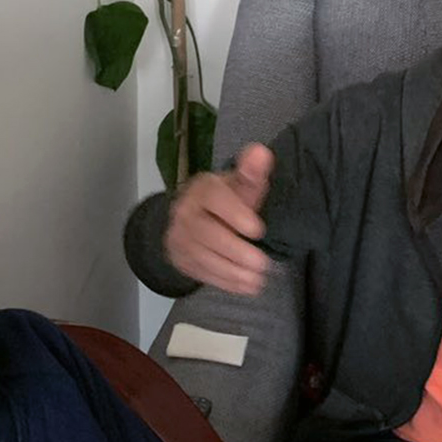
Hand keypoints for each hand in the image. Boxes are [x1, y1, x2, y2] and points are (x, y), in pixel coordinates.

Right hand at [161, 143, 274, 295]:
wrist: (190, 216)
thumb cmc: (225, 200)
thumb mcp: (238, 184)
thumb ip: (251, 174)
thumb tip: (261, 153)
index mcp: (203, 189)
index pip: (215, 198)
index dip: (235, 214)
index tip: (258, 230)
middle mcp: (185, 212)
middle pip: (207, 233)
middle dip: (236, 251)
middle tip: (263, 265)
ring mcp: (179, 237)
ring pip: (203, 257)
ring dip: (232, 273)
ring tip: (259, 281)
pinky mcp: (179, 258)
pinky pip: (201, 273)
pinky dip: (225, 282)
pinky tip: (246, 288)